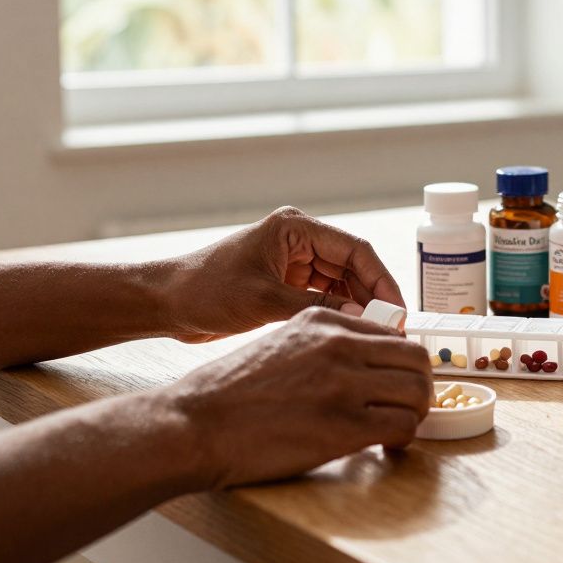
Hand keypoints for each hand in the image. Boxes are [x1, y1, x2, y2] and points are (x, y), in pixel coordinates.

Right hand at [159, 307, 431, 488]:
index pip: (393, 334)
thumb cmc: (228, 394)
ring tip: (394, 430)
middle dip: (418, 387)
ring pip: (417, 391)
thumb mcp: (280, 344)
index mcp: (323, 321)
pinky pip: (403, 426)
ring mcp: (343, 383)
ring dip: (414, 415)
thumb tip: (363, 367)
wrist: (193, 424)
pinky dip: (403, 440)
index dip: (400, 364)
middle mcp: (338, 345)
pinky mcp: (343, 425)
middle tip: (404, 409)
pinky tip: (384, 447)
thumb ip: (322, 347)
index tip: (393, 385)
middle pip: (416, 358)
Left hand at [163, 206, 404, 342]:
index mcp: (295, 228)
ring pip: (343, 283)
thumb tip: (362, 319)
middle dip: (374, 295)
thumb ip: (316, 306)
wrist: (166, 303)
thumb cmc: (206, 291)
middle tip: (393, 327)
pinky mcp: (286, 284)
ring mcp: (294, 263)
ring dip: (359, 306)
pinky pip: (325, 296)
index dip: (381, 279)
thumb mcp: (264, 300)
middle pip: (353, 266)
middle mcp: (299, 240)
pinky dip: (340, 313)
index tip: (397, 309)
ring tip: (377, 334)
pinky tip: (353, 333)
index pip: (355, 249)